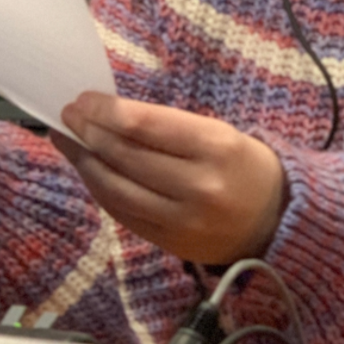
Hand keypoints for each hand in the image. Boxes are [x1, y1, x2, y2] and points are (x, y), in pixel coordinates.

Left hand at [54, 93, 287, 264]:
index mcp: (215, 146)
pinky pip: (123, 214)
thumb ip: (168, 128)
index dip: (106, 111)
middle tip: (67, 115)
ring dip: (85, 162)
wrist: (277, 220)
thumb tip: (110, 116)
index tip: (83, 100)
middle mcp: (198, 184)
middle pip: (126, 155)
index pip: (145, 124)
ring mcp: (182, 219)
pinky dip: (100, 190)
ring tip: (67, 141)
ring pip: (117, 188)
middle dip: (89, 132)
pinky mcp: (170, 243)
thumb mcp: (219, 134)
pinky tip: (89, 170)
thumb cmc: (244, 166)